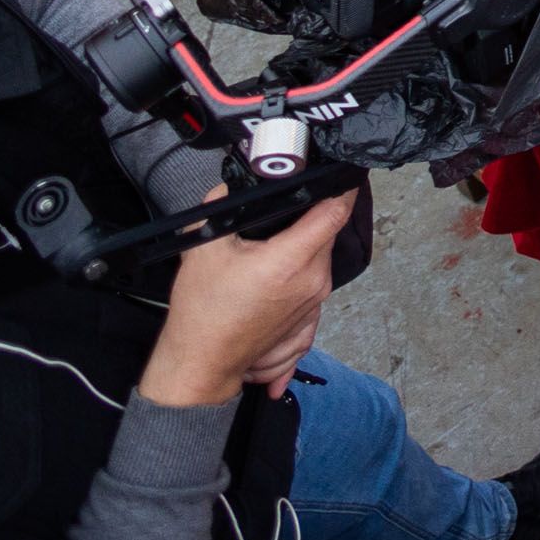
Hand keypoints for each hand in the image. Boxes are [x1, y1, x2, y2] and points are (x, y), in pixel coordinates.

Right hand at [140, 190, 353, 405]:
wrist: (200, 364)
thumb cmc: (204, 314)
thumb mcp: (205, 248)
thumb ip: (221, 207)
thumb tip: (230, 186)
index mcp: (292, 261)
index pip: (335, 212)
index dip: (339, 187)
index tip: (337, 175)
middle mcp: (313, 282)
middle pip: (327, 233)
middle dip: (308, 220)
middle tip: (278, 219)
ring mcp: (314, 305)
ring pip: (321, 260)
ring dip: (302, 251)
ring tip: (267, 256)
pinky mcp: (308, 322)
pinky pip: (314, 289)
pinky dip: (298, 281)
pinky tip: (274, 283)